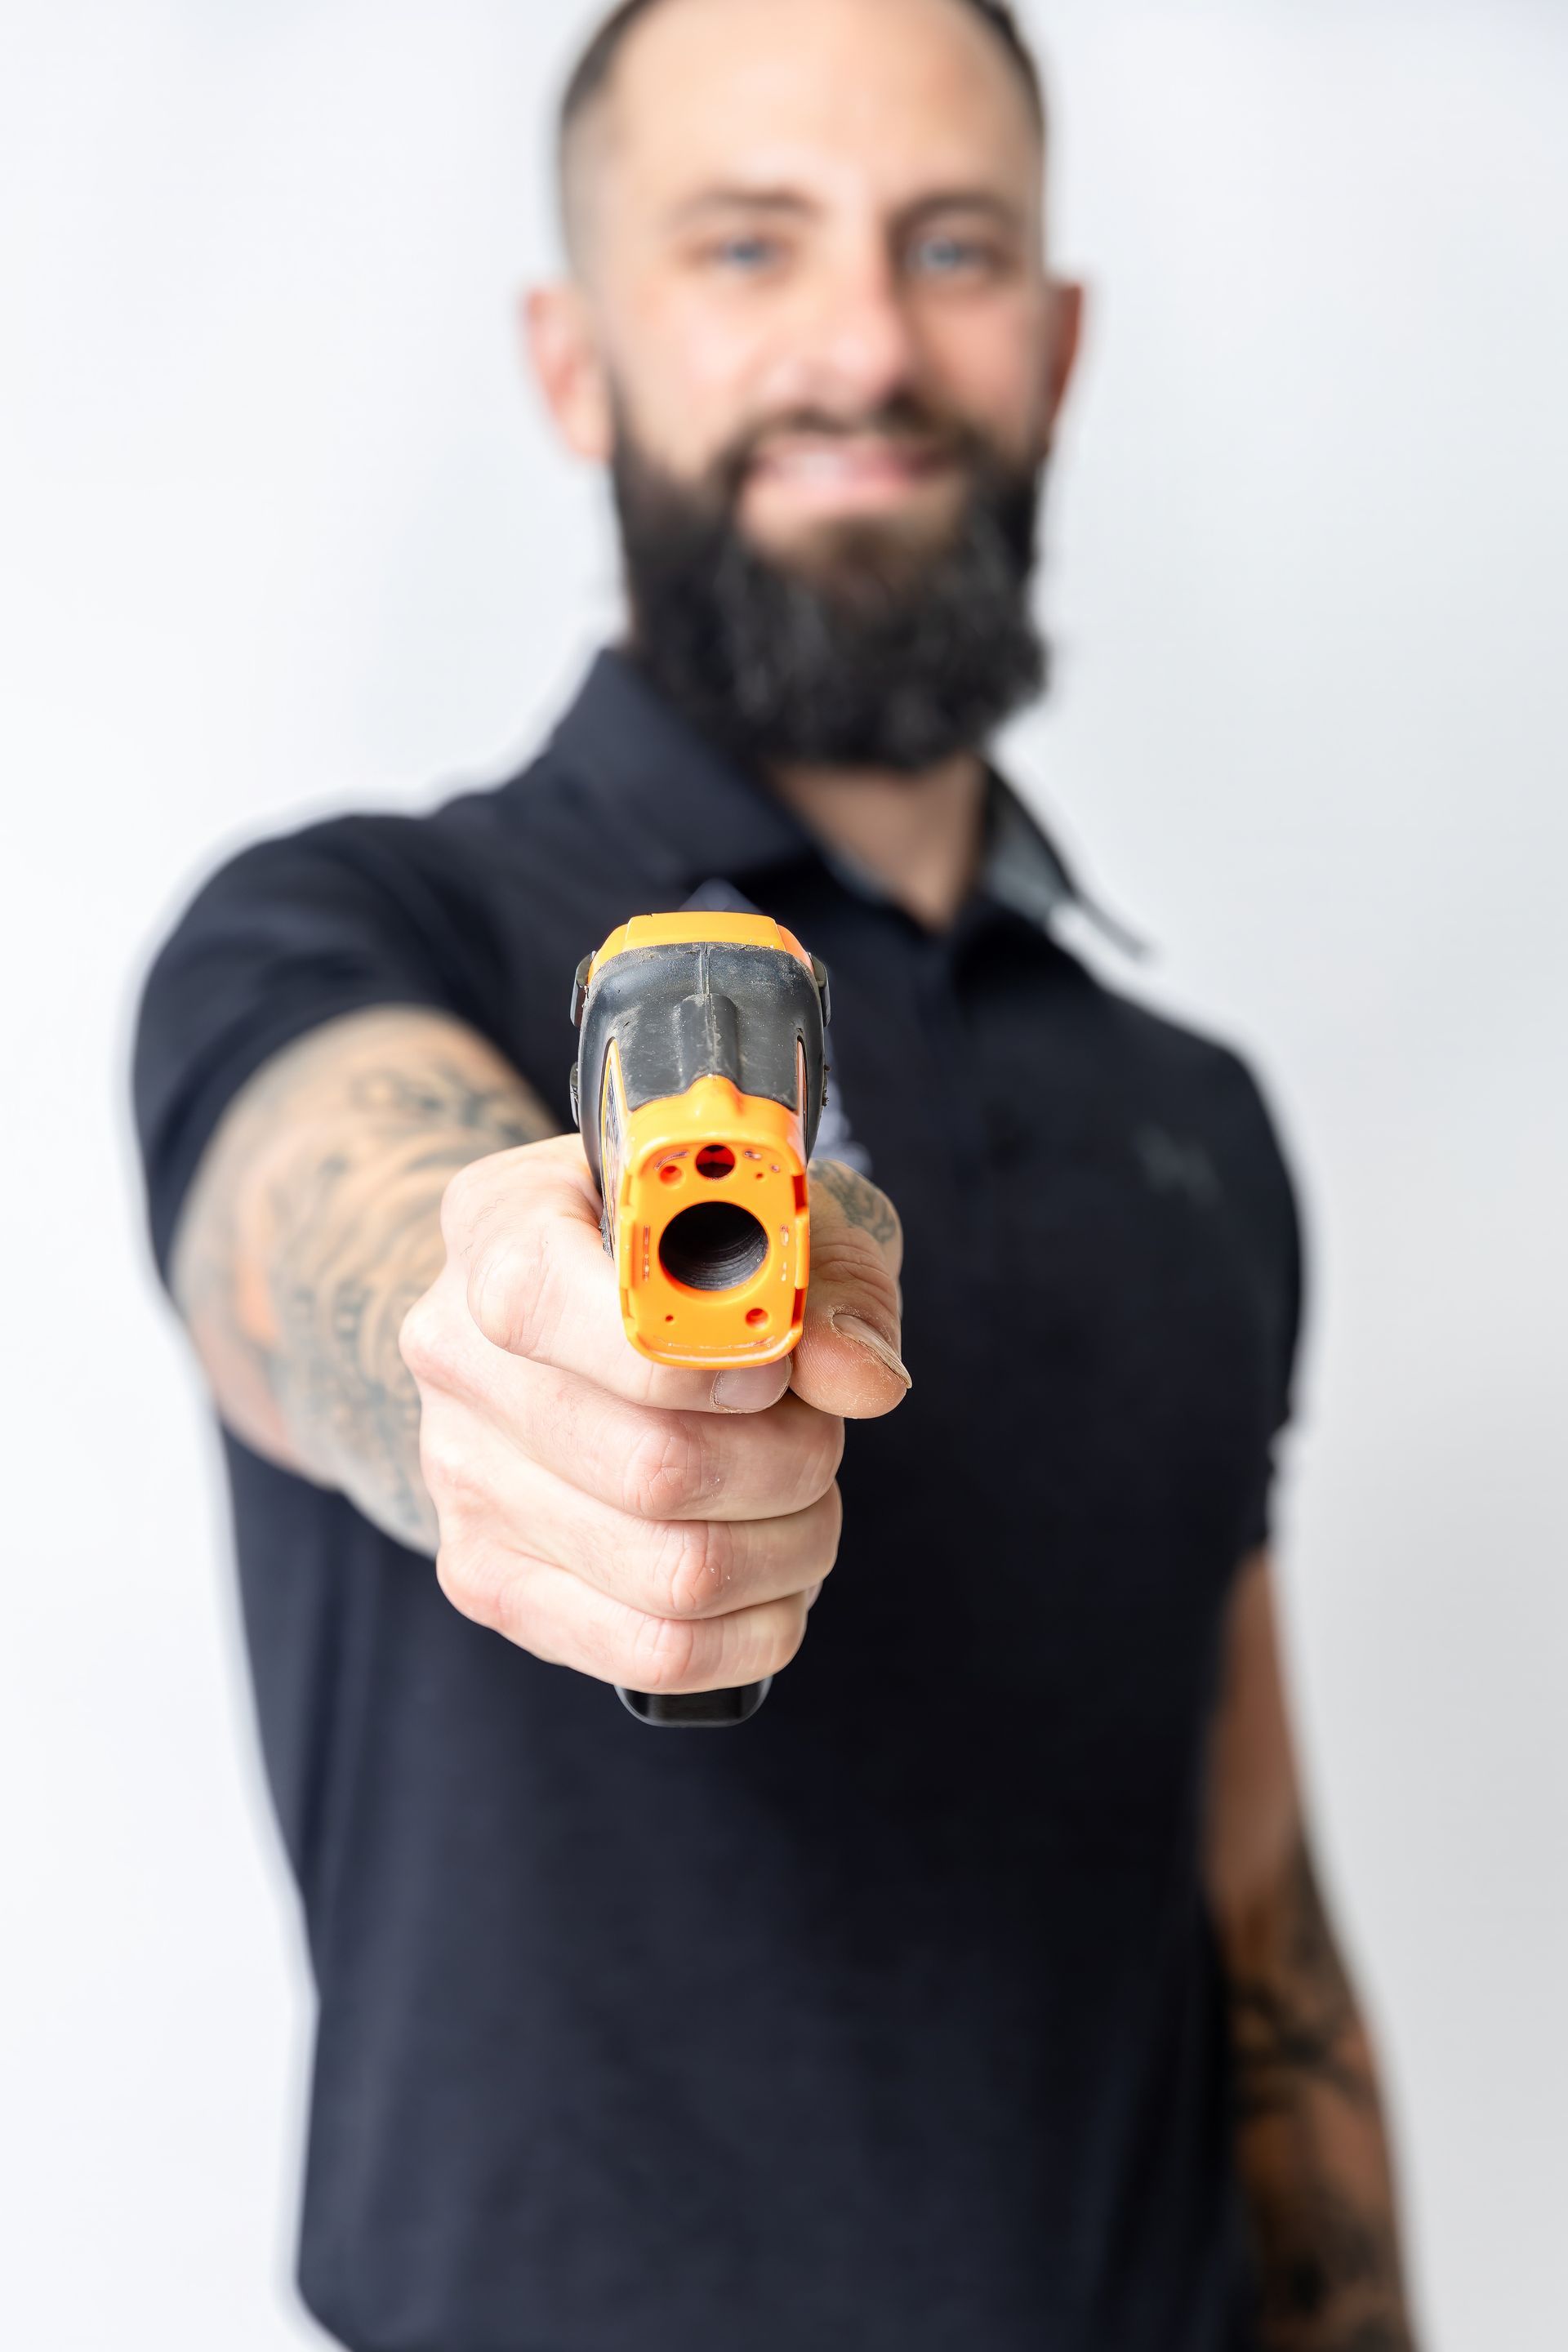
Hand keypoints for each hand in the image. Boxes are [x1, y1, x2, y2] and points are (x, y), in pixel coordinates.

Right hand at [398, 1139, 907, 1694]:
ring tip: (804, 1500)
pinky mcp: (486, 1580)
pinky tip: (774, 1572)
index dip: (694, 1355)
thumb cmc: (692, 1252)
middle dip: (790, 1464)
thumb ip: (826, 1280)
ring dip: (790, 1547)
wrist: (579, 1317)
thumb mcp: (775, 1216)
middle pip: (654, 1467)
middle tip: (821, 1436)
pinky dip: (756, 1630)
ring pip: (673, 1573)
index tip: (779, 1369)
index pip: (549, 1301)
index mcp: (502, 1224)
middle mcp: (455, 1353)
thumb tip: (860, 1379)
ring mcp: (459, 1477)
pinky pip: (652, 1652)